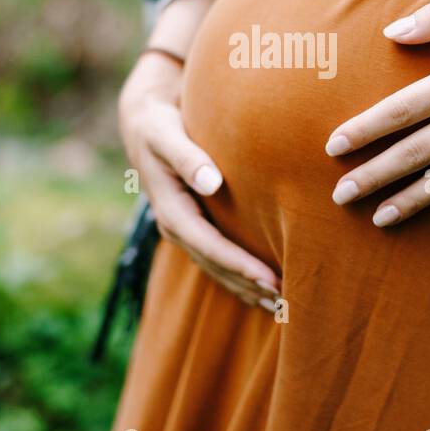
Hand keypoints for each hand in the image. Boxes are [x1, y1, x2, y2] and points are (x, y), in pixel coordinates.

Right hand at [119, 51, 279, 307]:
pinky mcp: (193, 226)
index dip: (239, 265)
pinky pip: (216, 258)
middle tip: (286, 302)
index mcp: (170, 209)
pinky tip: (260, 288)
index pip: (210, 246)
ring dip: (245, 288)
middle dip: (248, 285)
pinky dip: (238, 275)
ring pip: (216, 268)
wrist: (143, 125)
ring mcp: (183, 229)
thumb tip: (210, 182)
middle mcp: (175, 226)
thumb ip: (187, 157)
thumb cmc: (159, 126)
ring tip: (279, 306)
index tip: (270, 279)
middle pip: (215, 266)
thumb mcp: (167, 136)